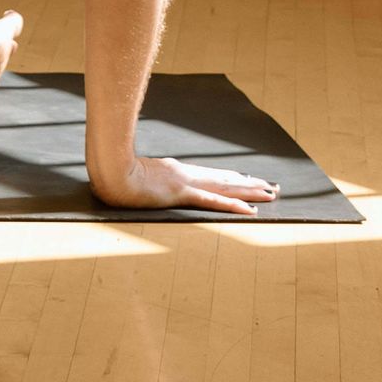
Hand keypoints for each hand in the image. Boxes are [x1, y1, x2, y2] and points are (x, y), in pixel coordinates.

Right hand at [87, 152, 279, 215]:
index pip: (210, 175)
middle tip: (272, 186)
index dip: (231, 178)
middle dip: (249, 184)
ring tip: (271, 194)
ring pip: (225, 187)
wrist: (109, 171)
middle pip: (224, 179)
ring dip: (250, 192)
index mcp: (175, 171)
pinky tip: (250, 210)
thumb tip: (140, 180)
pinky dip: (233, 205)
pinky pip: (212, 201)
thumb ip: (143, 178)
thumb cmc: (115, 173)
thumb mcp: (133, 175)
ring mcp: (185, 183)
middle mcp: (186, 174)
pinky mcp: (182, 194)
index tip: (248, 178)